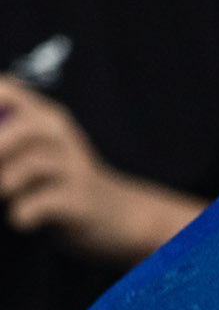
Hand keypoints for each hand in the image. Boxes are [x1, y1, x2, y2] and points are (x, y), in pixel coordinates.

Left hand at [0, 75, 201, 263]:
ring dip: (6, 186)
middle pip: (13, 130)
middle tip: (1, 179)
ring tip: (8, 195)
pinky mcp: (79, 199)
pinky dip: (21, 214)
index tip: (0, 144)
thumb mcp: (39, 148)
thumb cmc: (63, 182)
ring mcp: (74, 166)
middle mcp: (61, 134)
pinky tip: (22, 219)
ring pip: (24, 168)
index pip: (6, 90)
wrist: (117, 214)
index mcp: (46, 115)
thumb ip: (9, 133)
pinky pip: (38, 204)